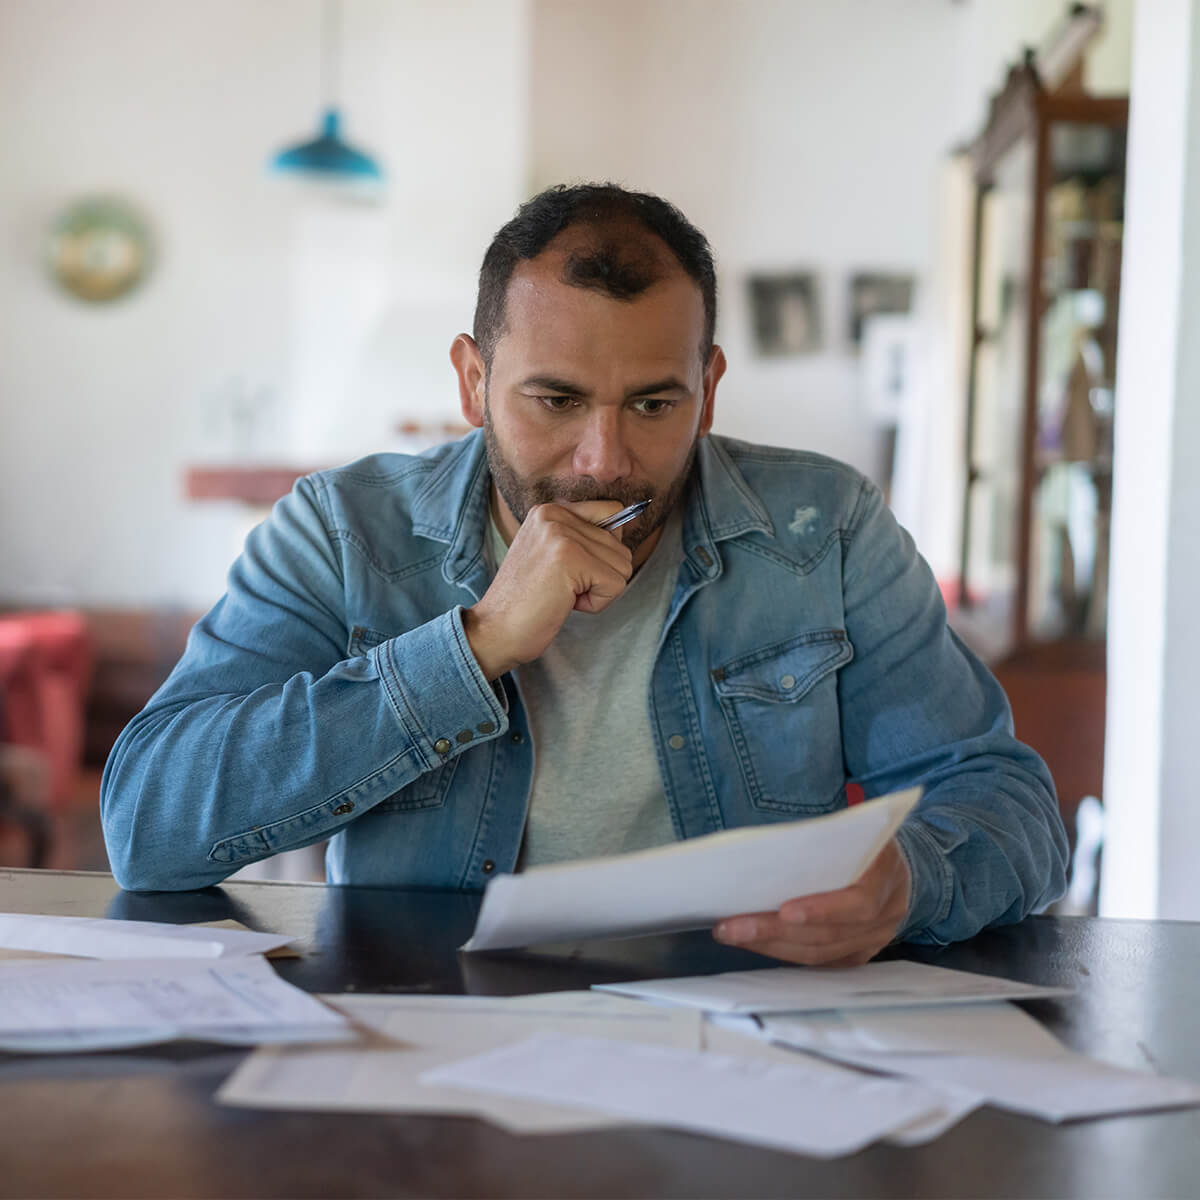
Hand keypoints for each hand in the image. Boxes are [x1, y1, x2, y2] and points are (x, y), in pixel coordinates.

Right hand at [463, 500, 631, 679]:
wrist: (494, 630)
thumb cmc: (527, 601)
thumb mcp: (551, 554)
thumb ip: (583, 536)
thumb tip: (627, 523)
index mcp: (550, 510)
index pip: (613, 512)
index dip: (604, 551)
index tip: (572, 570)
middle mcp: (554, 514)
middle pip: (620, 545)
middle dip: (600, 576)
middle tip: (562, 588)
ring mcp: (561, 534)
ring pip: (622, 566)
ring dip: (598, 591)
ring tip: (562, 594)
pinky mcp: (569, 558)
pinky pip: (616, 584)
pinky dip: (597, 603)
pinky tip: (565, 602)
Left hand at [712, 839, 911, 965]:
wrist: (903, 869)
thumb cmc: (866, 840)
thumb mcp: (856, 828)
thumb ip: (825, 837)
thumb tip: (768, 845)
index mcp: (887, 874)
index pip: (860, 901)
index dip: (823, 909)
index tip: (784, 910)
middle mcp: (886, 913)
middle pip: (829, 933)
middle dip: (775, 931)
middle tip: (731, 926)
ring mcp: (874, 939)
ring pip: (819, 952)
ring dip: (770, 945)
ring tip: (731, 933)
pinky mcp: (857, 954)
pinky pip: (818, 960)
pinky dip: (782, 952)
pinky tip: (753, 942)